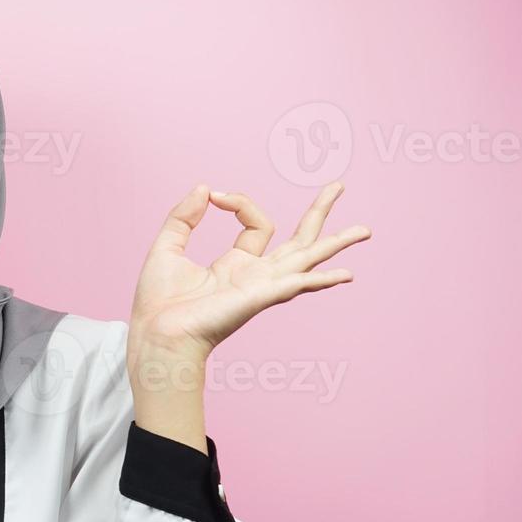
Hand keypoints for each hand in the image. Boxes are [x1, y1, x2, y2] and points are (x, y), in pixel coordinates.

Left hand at [128, 182, 370, 362]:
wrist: (156, 336)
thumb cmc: (159, 304)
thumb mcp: (167, 248)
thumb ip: (184, 217)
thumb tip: (205, 188)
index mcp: (236, 265)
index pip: (257, 223)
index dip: (240, 202)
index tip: (215, 195)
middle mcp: (255, 276)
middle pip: (298, 239)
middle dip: (319, 212)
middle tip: (339, 185)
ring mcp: (261, 287)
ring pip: (307, 258)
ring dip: (337, 243)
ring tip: (366, 229)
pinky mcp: (259, 297)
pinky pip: (296, 284)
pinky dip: (320, 279)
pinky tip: (346, 276)